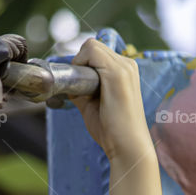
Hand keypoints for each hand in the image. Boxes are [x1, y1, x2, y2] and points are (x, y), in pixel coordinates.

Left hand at [70, 38, 155, 166]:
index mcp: (125, 71)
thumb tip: (67, 82)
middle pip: (92, 47)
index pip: (96, 52)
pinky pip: (91, 51)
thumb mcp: (92, 104)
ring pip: (91, 47)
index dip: (82, 65)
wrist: (128, 148)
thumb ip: (81, 89)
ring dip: (80, 65)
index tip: (80, 88)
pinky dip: (80, 64)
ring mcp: (124, 67)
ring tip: (84, 91)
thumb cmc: (112, 131)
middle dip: (80, 65)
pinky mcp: (117, 73)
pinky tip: (82, 87)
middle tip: (80, 91)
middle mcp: (127, 65)